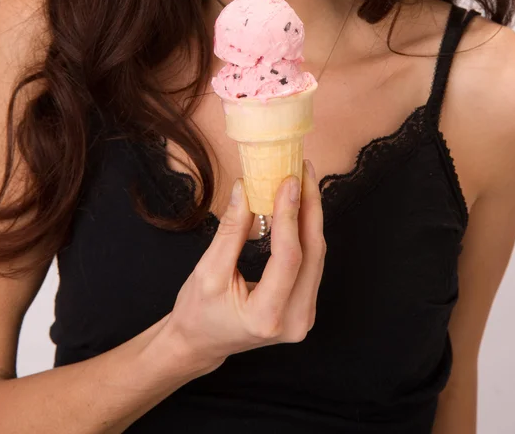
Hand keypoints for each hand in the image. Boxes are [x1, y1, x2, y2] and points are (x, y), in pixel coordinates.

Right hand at [162, 159, 325, 371]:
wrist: (202, 342)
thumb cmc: (198, 311)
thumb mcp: (208, 271)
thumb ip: (230, 231)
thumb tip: (245, 188)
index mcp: (266, 317)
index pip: (289, 258)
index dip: (290, 215)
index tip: (289, 180)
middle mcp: (296, 321)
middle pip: (313, 254)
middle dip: (309, 207)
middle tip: (303, 171)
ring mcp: (305, 316)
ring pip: (317, 256)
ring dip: (310, 216)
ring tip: (302, 182)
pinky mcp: (305, 306)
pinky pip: (312, 262)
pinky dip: (305, 232)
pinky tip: (298, 207)